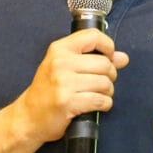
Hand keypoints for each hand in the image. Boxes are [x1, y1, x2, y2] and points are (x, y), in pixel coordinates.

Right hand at [12, 28, 129, 143]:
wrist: (29, 117)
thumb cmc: (48, 90)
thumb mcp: (65, 67)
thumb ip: (94, 58)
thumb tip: (123, 57)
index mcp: (60, 49)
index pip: (94, 36)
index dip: (108, 47)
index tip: (109, 58)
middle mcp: (60, 62)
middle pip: (104, 63)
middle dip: (111, 75)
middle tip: (104, 83)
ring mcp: (63, 82)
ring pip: (105, 83)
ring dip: (108, 92)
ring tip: (99, 95)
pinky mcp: (67, 102)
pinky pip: (100, 100)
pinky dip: (105, 104)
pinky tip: (98, 105)